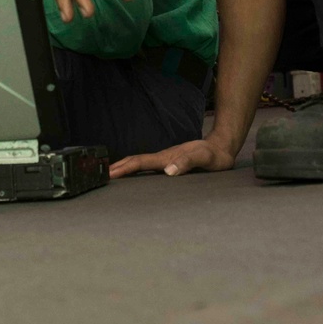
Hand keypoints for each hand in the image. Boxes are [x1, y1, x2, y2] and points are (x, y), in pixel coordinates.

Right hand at [109, 136, 235, 178]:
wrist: (222, 147)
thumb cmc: (214, 155)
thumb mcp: (203, 158)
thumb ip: (187, 162)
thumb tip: (168, 171)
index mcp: (167, 158)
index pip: (140, 162)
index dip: (124, 168)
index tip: (108, 173)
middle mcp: (163, 158)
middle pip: (136, 161)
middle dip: (118, 167)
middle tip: (100, 175)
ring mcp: (166, 160)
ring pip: (140, 164)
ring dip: (125, 168)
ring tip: (111, 175)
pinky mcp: (170, 163)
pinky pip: (148, 167)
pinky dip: (136, 170)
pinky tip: (135, 176)